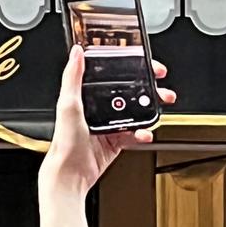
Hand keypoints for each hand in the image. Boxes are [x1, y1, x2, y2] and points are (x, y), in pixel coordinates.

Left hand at [40, 45, 176, 197]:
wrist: (70, 173)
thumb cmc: (64, 142)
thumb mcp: (68, 104)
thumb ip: (73, 78)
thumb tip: (76, 53)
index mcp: (85, 97)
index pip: (110, 76)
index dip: (129, 69)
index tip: (146, 65)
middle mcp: (96, 110)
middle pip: (128, 93)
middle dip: (148, 89)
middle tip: (162, 88)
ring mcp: (107, 125)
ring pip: (135, 112)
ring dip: (150, 109)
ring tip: (159, 108)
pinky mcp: (115, 141)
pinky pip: (134, 134)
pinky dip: (143, 133)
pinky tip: (144, 133)